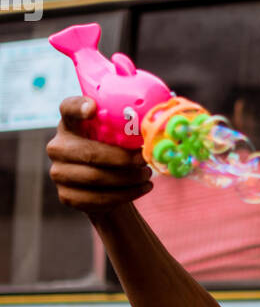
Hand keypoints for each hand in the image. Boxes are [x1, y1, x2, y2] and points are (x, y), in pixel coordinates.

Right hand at [46, 97, 153, 219]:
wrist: (106, 187)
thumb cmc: (115, 152)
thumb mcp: (117, 136)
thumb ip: (127, 127)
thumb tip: (154, 125)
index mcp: (70, 123)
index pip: (68, 109)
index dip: (78, 108)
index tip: (92, 108)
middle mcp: (58, 147)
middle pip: (90, 153)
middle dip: (123, 159)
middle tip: (144, 160)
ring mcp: (58, 173)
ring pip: (96, 178)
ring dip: (128, 178)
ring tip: (147, 175)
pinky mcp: (66, 196)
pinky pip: (98, 198)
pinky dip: (125, 195)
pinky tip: (142, 188)